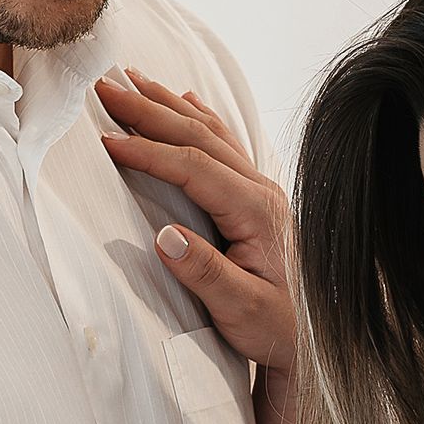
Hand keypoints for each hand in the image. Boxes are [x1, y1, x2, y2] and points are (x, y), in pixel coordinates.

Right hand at [95, 69, 296, 372]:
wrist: (316, 342)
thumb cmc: (278, 329)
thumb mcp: (241, 310)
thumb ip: (204, 274)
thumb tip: (163, 236)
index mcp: (256, 212)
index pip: (194, 167)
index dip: (148, 150)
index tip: (108, 140)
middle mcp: (262, 192)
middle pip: (200, 136)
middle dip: (150, 109)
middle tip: (107, 87)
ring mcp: (262, 192)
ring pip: (212, 133)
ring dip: (169, 105)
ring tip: (134, 81)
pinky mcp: (258, 200)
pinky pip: (225, 145)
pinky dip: (199, 118)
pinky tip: (185, 102)